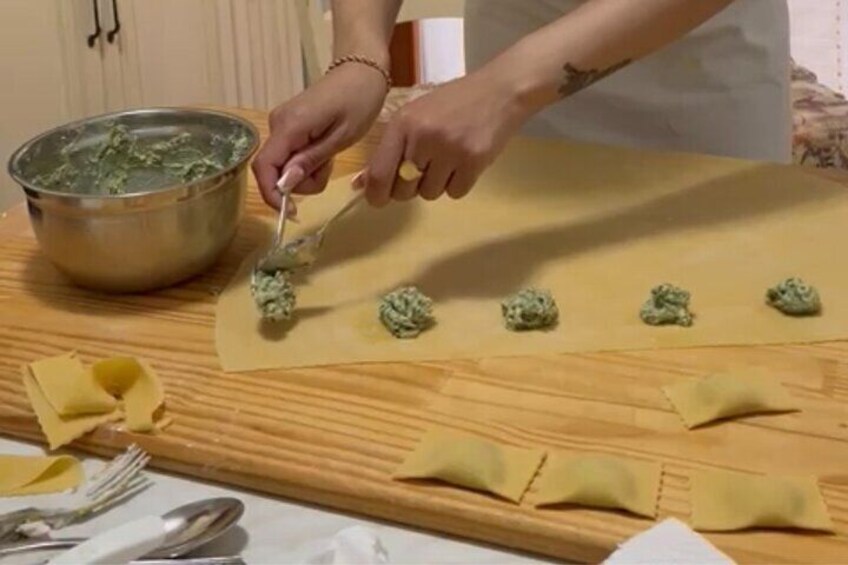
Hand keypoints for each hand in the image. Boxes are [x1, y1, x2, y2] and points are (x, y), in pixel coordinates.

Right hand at [252, 63, 387, 208]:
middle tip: (329, 169)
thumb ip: (311, 161)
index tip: (292, 211)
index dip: (272, 194)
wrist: (362, 71)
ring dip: (307, 172)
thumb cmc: (358, 101)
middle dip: (299, 182)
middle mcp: (277, 123)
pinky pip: (290, 154)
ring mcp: (281, 123)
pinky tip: (326, 151)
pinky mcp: (288, 125)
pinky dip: (307, 162)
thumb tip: (284, 184)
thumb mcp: (341, 137)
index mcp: (289, 126)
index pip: (264, 166)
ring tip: (331, 156)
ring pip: (283, 165)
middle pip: (273, 169)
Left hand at [358, 66, 529, 205]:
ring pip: (430, 194)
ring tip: (449, 159)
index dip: (376, 194)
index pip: (379, 173)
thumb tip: (361, 185)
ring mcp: (450, 150)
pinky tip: (465, 162)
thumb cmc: (453, 103)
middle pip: (404, 190)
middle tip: (424, 170)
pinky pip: (455, 193)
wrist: (499, 91)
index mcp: (403, 124)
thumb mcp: (415, 116)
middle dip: (410, 187)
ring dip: (437, 184)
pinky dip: (458, 184)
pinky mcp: (474, 162)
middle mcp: (423, 137)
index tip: (379, 199)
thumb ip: (390, 149)